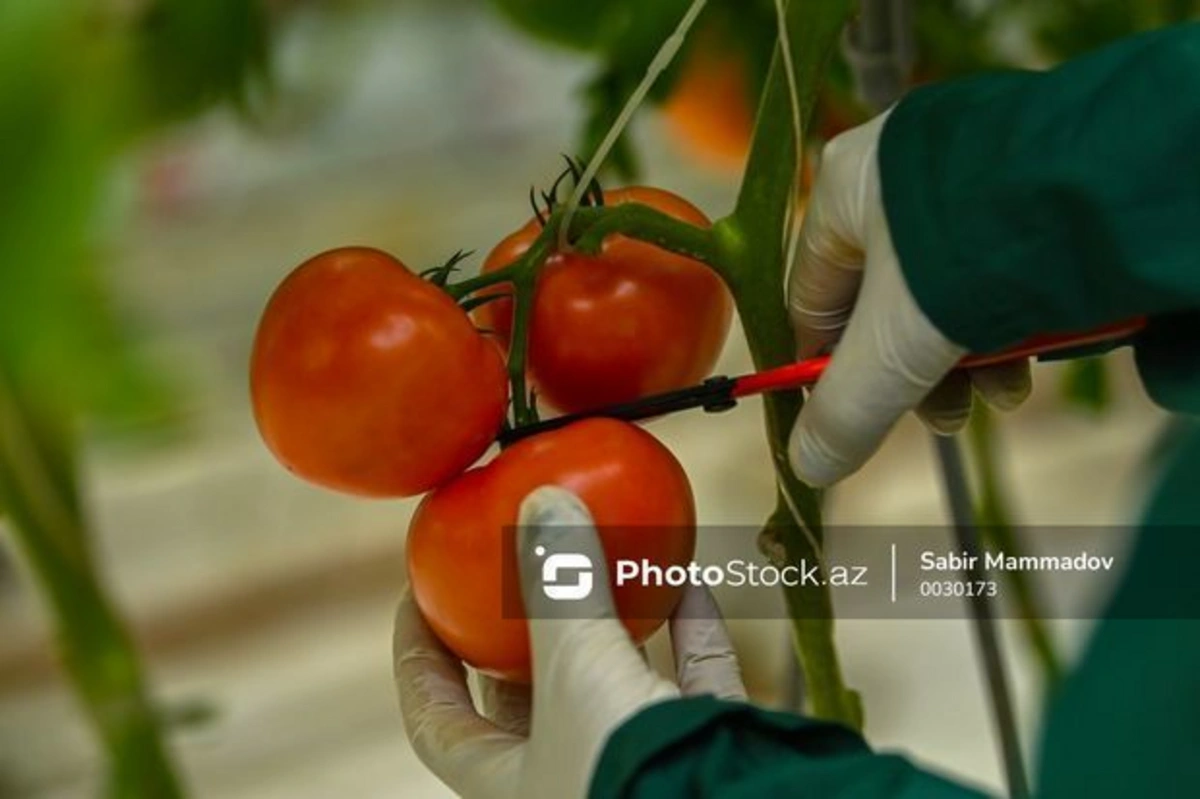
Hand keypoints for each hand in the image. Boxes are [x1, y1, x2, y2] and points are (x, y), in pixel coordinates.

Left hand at [393, 486, 744, 798]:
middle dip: (520, 629)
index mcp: (506, 784)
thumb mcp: (576, 666)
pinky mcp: (697, 749)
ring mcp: (632, 765)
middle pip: (525, 696)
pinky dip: (688, 628)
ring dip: (612, 616)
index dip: (417, 656)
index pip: (435, 719)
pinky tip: (684, 572)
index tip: (417, 594)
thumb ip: (559, 582)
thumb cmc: (625, 764)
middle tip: (514, 565)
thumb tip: (542, 501)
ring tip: (601, 552)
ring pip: (613, 681)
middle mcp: (565, 777)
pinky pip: (688, 681)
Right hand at [787, 111, 1031, 486]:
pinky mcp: (1019, 184)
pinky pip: (993, 267)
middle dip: (916, 374)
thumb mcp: (895, 347)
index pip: (812, 303)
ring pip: (943, 292)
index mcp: (841, 193)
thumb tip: (809, 467)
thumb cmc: (967, 251)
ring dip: (969, 357)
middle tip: (949, 416)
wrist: (1093, 175)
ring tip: (1005, 394)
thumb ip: (848, 411)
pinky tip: (1033, 354)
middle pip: (884, 306)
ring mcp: (959, 173)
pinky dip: (1007, 317)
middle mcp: (895, 174)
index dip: (828, 373)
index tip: (854, 422)